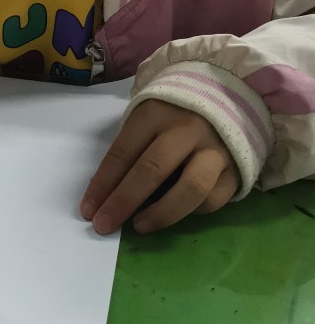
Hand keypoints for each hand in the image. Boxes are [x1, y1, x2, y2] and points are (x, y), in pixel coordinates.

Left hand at [80, 100, 238, 234]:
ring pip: (190, 189)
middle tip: (104, 225)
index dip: (102, 184)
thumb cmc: (172, 113)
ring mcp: (215, 149)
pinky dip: (191, 213)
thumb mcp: (146, 118)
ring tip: (139, 226)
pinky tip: (174, 214)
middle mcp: (187, 130)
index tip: (88, 210)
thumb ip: (131, 149)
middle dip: (123, 202)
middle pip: (152, 170)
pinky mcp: (236, 169)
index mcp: (155, 114)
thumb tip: (108, 195)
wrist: (226, 98)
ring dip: (161, 213)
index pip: (123, 153)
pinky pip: (213, 199)